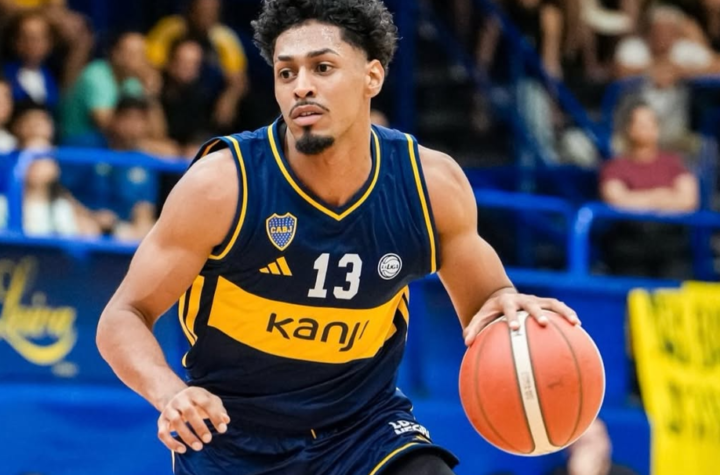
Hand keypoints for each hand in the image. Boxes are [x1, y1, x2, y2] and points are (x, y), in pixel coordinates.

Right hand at [157, 387, 229, 453]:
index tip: (223, 430)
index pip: (206, 403)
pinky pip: (163, 433)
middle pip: (189, 411)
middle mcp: (179, 399)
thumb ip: (219, 409)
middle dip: (199, 426)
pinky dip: (171, 443)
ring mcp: (169, 410)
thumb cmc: (198, 402)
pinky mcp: (161, 421)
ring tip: (199, 447)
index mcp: (194, 392)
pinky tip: (183, 450)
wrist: (175, 398)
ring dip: (187, 436)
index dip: (215, 416)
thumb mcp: (209, 401)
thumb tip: (226, 420)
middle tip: (208, 439)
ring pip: (176, 422)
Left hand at [463, 292, 579, 345]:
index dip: (512, 316)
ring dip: (563, 311)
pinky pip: (559, 307)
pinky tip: (578, 326)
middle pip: (532, 303)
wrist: (501, 295)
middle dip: (538, 313)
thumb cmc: (490, 313)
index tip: (514, 327)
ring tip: (575, 323)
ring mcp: (535, 299)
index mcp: (506, 302)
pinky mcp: (545, 302)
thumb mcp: (480, 317)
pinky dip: (568, 314)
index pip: (509, 308)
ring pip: (551, 303)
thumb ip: (473, 328)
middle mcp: (522, 298)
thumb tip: (467, 343)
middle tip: (544, 324)